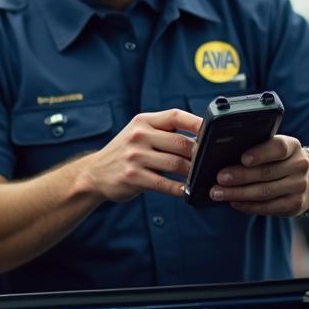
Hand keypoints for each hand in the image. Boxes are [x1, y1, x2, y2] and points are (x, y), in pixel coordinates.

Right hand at [81, 108, 202, 202]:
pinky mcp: (133, 177)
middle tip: (211, 162)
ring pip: (176, 164)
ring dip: (192, 173)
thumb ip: (164, 133)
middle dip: (199, 154)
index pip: (175, 116)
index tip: (214, 130)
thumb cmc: (124, 153)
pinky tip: (187, 192)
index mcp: (143, 122)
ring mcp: (135, 156)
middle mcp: (138, 136)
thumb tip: (200, 140)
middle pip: (180, 143)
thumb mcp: (139, 134)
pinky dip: (179, 189)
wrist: (94, 173)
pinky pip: (164, 184)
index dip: (197, 122)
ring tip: (201, 177)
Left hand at [208, 134, 308, 216]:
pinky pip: (268, 207)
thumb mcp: (271, 145)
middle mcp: (299, 165)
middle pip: (267, 172)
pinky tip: (233, 202)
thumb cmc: (278, 159)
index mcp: (292, 146)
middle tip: (219, 179)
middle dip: (240, 176)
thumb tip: (206, 131)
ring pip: (265, 192)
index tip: (243, 159)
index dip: (261, 153)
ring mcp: (299, 186)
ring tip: (218, 193)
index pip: (278, 147)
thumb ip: (246, 140)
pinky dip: (248, 206)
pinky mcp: (295, 204)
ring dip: (238, 194)